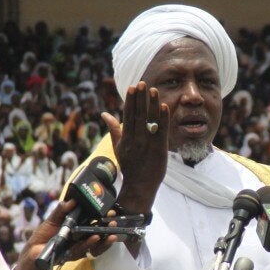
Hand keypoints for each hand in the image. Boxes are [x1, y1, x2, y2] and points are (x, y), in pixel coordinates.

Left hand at [9, 200, 116, 269]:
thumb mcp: (53, 219)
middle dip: (108, 228)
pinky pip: (84, 250)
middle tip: (113, 222)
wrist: (34, 250)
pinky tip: (94, 239)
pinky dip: (89, 244)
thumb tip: (72, 200)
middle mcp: (81, 236)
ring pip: (95, 244)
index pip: (94, 221)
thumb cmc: (45, 234)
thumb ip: (61, 210)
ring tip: (108, 234)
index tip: (111, 211)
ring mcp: (79, 246)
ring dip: (103, 239)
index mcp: (78, 226)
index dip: (104, 217)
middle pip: (98, 232)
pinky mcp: (74, 254)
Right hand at [101, 81, 169, 213]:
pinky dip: (163, 119)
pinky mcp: (159, 149)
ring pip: (150, 121)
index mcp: (125, 138)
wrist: (139, 186)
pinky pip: (161, 131)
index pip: (127, 115)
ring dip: (152, 104)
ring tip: (154, 90)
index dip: (130, 100)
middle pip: (138, 115)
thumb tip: (104, 114)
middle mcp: (135, 139)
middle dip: (140, 98)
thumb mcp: (118, 147)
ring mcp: (147, 144)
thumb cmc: (129, 166)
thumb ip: (113, 129)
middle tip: (142, 83)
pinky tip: (165, 106)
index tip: (132, 87)